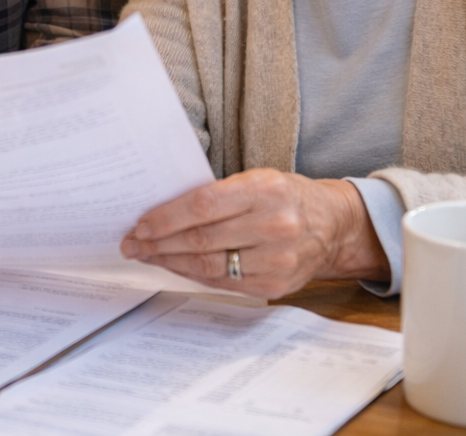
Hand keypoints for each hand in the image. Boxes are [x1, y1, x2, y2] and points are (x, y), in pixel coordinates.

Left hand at [119, 169, 388, 298]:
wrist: (332, 225)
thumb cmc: (285, 197)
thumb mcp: (257, 180)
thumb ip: (217, 195)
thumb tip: (161, 212)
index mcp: (266, 189)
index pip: (202, 205)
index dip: (165, 217)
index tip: (140, 224)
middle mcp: (275, 224)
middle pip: (201, 239)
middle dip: (159, 243)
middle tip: (132, 244)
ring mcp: (277, 259)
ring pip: (209, 265)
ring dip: (170, 262)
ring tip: (147, 256)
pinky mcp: (276, 285)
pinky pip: (223, 283)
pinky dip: (193, 275)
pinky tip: (176, 266)